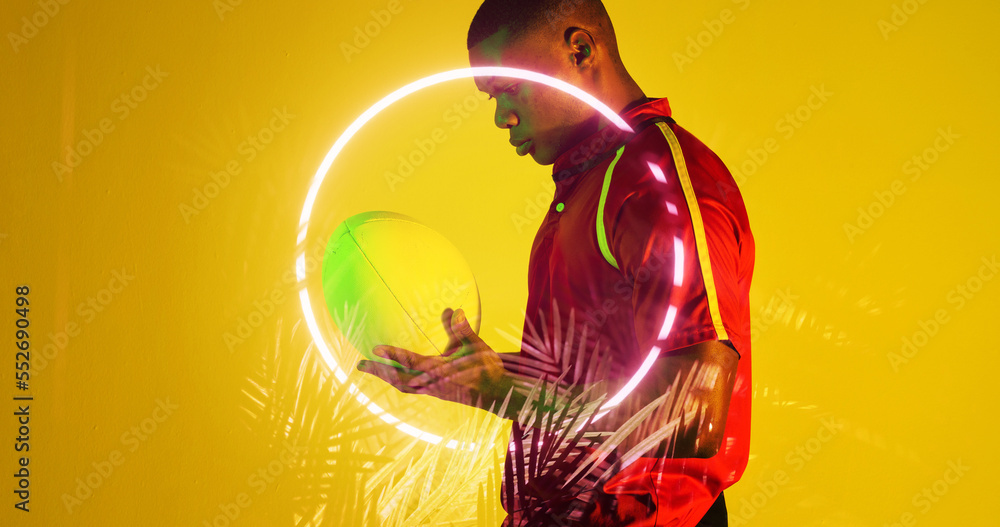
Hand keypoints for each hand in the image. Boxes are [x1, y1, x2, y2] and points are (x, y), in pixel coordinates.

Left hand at [357, 308, 512, 410]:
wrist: (496, 394)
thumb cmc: (486, 368)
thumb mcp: (475, 345)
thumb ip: (461, 329)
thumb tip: (452, 309)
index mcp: (439, 370)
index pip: (410, 361)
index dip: (392, 355)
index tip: (376, 349)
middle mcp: (432, 383)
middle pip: (398, 378)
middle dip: (379, 371)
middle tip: (360, 364)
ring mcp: (432, 390)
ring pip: (402, 386)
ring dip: (386, 378)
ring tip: (372, 369)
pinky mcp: (434, 393)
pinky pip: (410, 388)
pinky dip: (397, 382)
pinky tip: (394, 376)